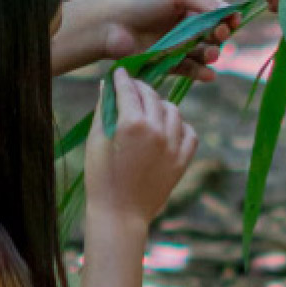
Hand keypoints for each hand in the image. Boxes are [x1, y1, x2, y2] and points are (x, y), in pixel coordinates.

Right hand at [85, 69, 198, 223]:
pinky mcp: (183, 161)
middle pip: (152, 96)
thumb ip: (104, 110)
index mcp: (132, 124)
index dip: (122, 78)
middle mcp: (157, 130)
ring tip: (150, 107)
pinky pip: (189, 133)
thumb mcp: (96, 141)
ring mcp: (173, 145)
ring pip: (173, 111)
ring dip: (160, 105)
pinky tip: (170, 126)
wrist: (120, 214)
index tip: (120, 72)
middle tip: (132, 86)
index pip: (128, 90)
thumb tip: (105, 86)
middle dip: (141, 88)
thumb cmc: (100, 178)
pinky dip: (181, 126)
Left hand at [94, 0, 235, 83]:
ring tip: (210, 55)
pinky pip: (189, 69)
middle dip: (221, 35)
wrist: (109, 27)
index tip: (235, 21)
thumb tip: (227, 11)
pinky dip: (201, 73)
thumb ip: (201, 0)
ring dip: (211, 54)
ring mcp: (175, 44)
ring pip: (203, 52)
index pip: (214, 11)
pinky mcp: (167, 62)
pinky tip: (208, 75)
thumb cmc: (139, 3)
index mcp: (185, 4)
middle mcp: (182, 24)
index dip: (227, 17)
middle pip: (212, 33)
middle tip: (220, 36)